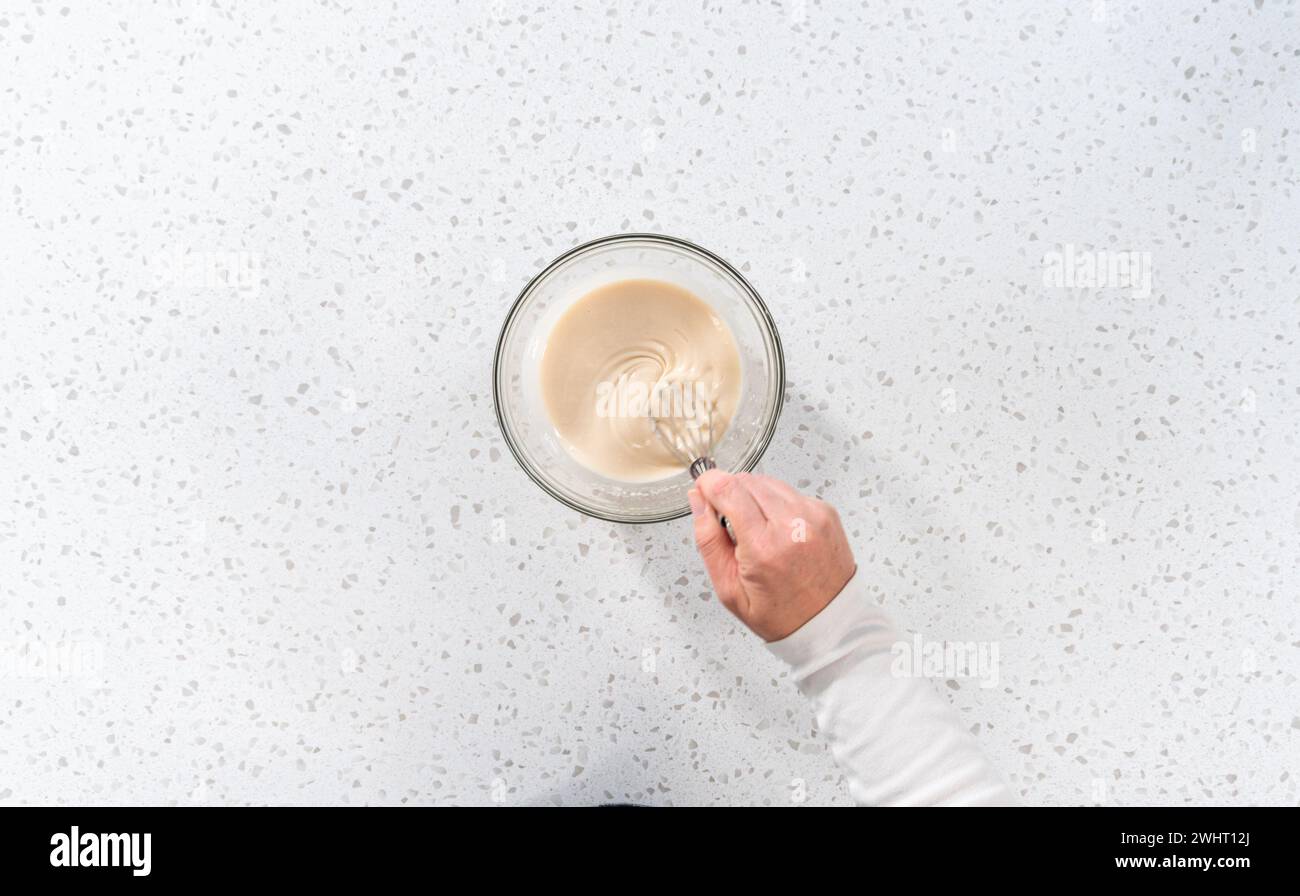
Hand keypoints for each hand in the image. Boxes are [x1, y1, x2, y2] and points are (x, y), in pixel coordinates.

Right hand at [688, 471, 855, 641]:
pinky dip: (776, 504)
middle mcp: (792, 525)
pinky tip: (777, 530)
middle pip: (746, 480)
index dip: (709, 482)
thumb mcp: (730, 589)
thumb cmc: (782, 614)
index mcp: (764, 547)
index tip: (702, 488)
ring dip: (753, 497)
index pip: (728, 489)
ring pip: (767, 481)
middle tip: (730, 523)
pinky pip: (789, 492)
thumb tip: (697, 501)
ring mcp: (813, 515)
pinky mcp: (825, 511)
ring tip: (756, 530)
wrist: (830, 621)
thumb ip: (708, 540)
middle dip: (730, 493)